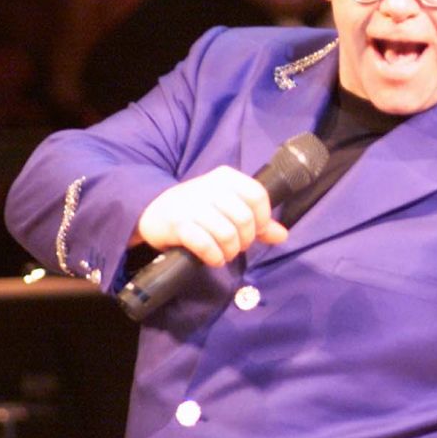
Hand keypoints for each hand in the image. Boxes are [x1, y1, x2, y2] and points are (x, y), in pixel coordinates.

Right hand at [133, 166, 287, 266]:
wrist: (154, 211)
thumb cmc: (198, 209)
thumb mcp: (228, 208)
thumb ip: (256, 221)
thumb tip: (282, 235)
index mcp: (226, 178)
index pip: (258, 195)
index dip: (263, 218)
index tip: (256, 231)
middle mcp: (209, 187)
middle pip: (245, 218)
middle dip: (246, 240)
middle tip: (237, 246)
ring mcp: (192, 205)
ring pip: (227, 234)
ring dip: (230, 251)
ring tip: (225, 253)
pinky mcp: (178, 224)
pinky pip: (206, 245)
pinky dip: (214, 257)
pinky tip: (213, 259)